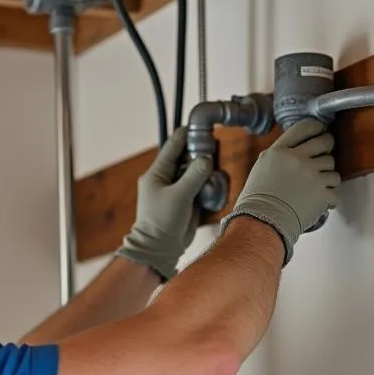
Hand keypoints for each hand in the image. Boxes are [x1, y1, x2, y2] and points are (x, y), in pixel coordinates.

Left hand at [115, 126, 213, 281]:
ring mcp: (176, 190)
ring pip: (194, 172)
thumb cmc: (161, 223)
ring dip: (205, 170)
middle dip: (200, 153)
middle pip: (186, 157)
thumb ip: (194, 176)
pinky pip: (199, 186)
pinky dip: (207, 184)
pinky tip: (215, 184)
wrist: (159, 249)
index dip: (187, 134)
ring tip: (215, 169)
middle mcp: (166, 179)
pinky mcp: (186, 201)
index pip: (173, 146)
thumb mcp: (179, 196)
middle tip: (214, 149)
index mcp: (157, 173)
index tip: (202, 125)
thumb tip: (206, 159)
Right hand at [220, 118, 339, 264]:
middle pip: (325, 142)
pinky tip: (317, 203)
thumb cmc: (256, 201)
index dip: (316, 128)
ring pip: (333, 168)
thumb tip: (292, 148)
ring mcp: (312, 176)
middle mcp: (298, 160)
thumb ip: (278, 155)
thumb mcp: (261, 168)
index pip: (305, 127)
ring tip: (315, 188)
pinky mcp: (322, 194)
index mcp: (280, 152)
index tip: (320, 131)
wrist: (262, 223)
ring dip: (327, 178)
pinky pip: (334, 191)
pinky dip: (328, 198)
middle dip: (328, 147)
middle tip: (325, 155)